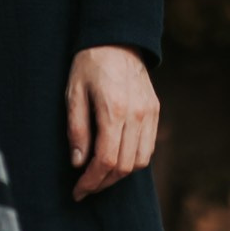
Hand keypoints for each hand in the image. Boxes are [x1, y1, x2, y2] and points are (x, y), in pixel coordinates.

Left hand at [65, 45, 158, 201]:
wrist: (117, 39)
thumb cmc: (89, 64)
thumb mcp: (73, 93)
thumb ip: (77, 129)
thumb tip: (79, 163)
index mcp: (114, 110)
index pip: (106, 160)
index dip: (91, 181)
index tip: (77, 191)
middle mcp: (137, 114)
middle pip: (124, 166)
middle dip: (103, 183)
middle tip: (85, 187)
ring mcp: (149, 113)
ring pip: (139, 161)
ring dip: (119, 175)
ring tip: (99, 176)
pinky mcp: (155, 111)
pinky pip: (148, 147)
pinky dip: (132, 160)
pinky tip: (116, 159)